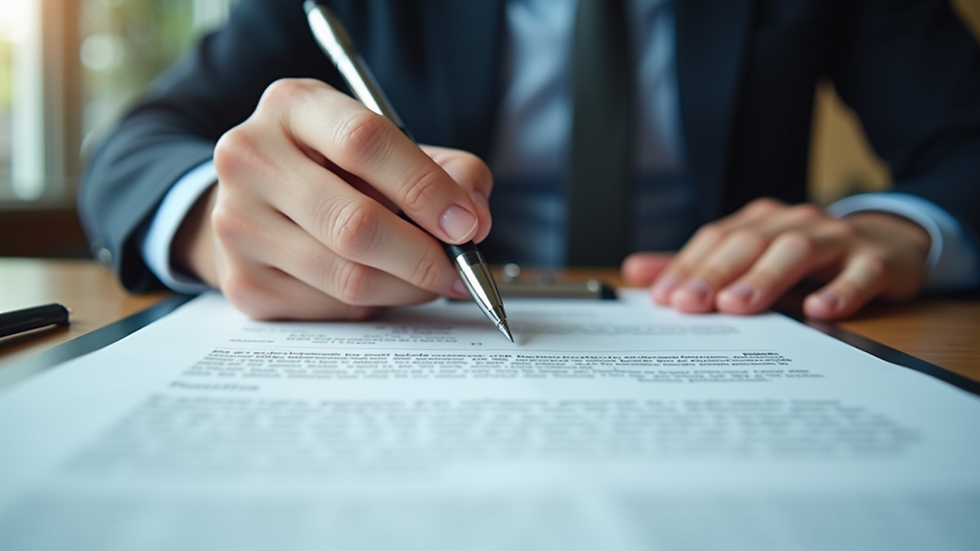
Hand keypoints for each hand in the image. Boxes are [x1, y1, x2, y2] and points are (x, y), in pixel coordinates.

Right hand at [173, 79, 492, 319]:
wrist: (258, 200)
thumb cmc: (339, 168)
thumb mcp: (393, 147)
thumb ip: (449, 170)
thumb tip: (474, 222)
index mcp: (293, 106)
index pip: (364, 142)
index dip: (425, 189)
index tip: (467, 225)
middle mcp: (251, 159)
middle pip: (353, 223)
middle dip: (423, 257)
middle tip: (461, 272)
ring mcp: (237, 224)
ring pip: (346, 278)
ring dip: (406, 289)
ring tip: (430, 280)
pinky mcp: (242, 281)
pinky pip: (329, 309)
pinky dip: (371, 305)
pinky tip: (377, 284)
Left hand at [621, 198, 931, 319]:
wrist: (889, 244)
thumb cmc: (809, 256)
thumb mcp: (752, 255)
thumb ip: (696, 266)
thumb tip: (634, 272)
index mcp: (760, 222)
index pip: (715, 239)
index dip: (688, 266)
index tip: (663, 299)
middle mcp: (794, 223)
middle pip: (749, 243)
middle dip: (715, 273)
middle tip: (689, 305)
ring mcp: (837, 239)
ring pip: (797, 251)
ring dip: (764, 278)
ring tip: (737, 306)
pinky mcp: (877, 261)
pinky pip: (859, 273)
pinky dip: (840, 291)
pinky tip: (819, 311)